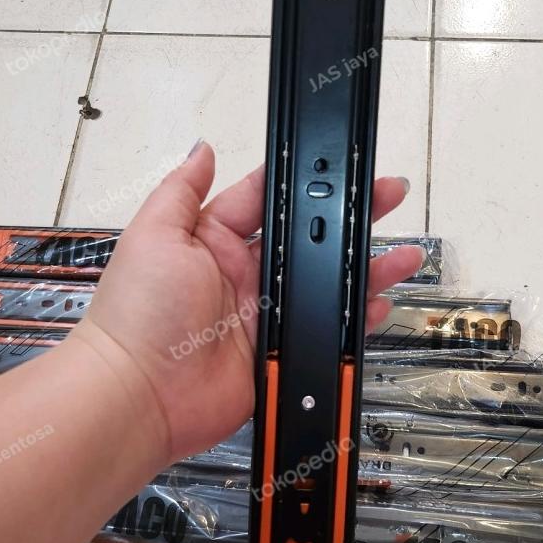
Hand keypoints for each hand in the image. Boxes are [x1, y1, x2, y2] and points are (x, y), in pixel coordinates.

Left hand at [72, 141, 422, 462]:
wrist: (141, 395)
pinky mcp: (279, 349)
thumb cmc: (141, 310)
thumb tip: (202, 148)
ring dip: (362, 265)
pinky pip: (325, 327)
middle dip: (347, 217)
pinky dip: (354, 316)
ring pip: (324, 282)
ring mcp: (266, 313)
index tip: (338, 166)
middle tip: (386, 197)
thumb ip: (182, 190)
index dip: (303, 183)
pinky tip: (379, 300)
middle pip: (306, 239)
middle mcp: (245, 273)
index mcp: (216, 240)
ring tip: (402, 251)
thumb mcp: (155, 235)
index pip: (268, 199)